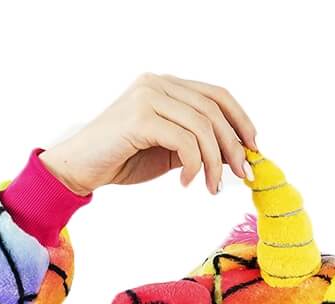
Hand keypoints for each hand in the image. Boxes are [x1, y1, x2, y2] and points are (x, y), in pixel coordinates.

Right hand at [39, 72, 258, 197]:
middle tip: (242, 176)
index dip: (241, 121)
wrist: (80, 168)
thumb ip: (196, 144)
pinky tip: (186, 184)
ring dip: (214, 162)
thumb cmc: (122, 159)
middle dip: (233, 146)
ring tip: (212, 188)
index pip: (217, 95)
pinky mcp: (140, 117)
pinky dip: (193, 165)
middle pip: (214, 111)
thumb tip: (234, 155)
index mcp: (167, 85)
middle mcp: (158, 83)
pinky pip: (184, 141)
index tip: (253, 150)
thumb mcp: (168, 150)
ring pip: (202, 126)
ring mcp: (148, 96)